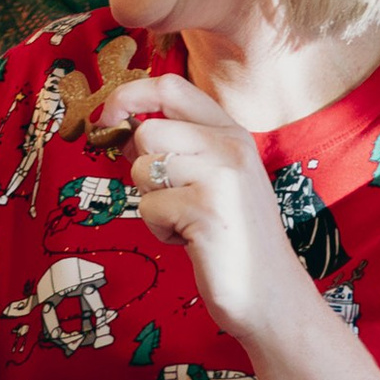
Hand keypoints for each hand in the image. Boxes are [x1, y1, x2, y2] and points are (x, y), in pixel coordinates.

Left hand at [98, 69, 308, 346]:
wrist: (270, 293)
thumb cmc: (234, 235)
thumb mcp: (215, 175)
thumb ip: (180, 145)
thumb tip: (121, 125)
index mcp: (232, 132)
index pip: (171, 86)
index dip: (129, 95)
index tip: (109, 118)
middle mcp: (230, 147)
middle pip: (148, 131)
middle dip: (142, 168)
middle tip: (170, 196)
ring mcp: (220, 178)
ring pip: (142, 168)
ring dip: (152, 201)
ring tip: (187, 220)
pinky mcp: (204, 212)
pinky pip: (147, 207)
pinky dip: (160, 229)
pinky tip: (191, 240)